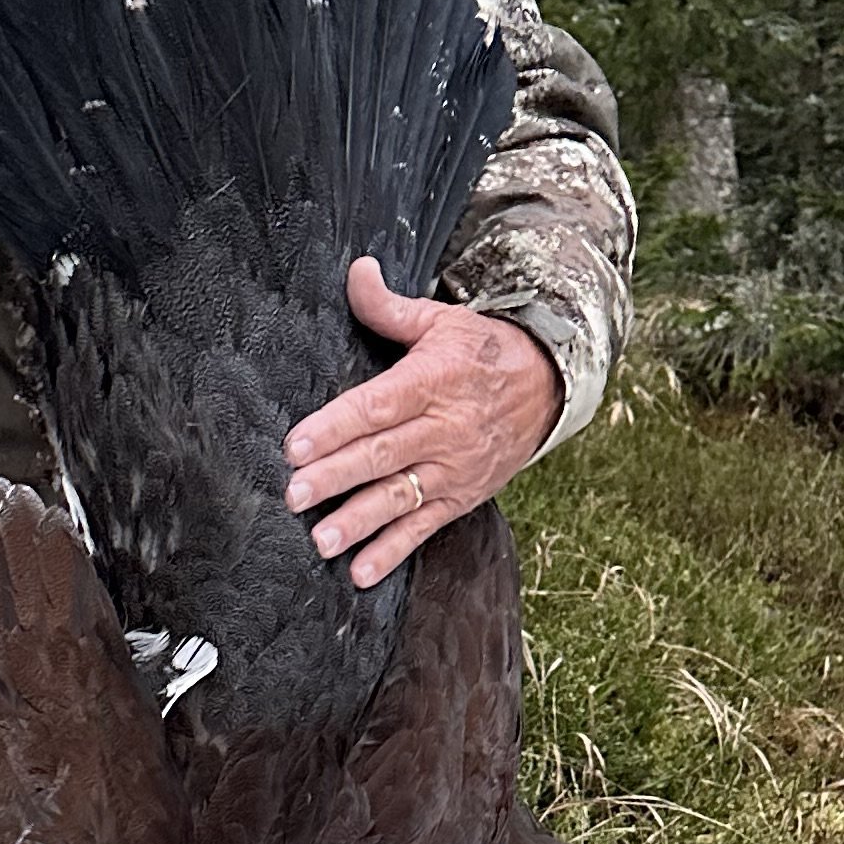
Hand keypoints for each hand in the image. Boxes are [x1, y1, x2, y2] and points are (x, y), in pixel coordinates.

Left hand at [283, 257, 560, 588]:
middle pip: (382, 455)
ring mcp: (453, 467)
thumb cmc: (482, 351)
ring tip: (322, 540)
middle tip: (295, 495)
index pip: (377, 406)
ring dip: (359, 521)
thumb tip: (355, 271)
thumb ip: (389, 307)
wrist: (549, 386)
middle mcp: (443, 429)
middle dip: (335, 476)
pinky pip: (424, 527)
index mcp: (433, 381)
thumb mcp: (441, 321)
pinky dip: (393, 552)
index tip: (297, 444)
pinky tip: (361, 571)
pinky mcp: (461, 496)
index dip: (336, 426)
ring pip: (400, 497)